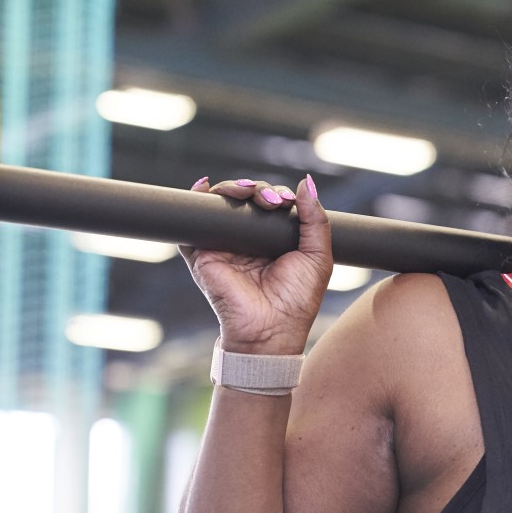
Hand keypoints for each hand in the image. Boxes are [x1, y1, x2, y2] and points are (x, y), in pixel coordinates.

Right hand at [179, 176, 332, 354]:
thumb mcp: (318, 255)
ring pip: (222, 204)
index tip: (286, 201)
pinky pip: (193, 225)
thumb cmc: (298, 299)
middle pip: (246, 199)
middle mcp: (248, 240)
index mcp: (274, 239)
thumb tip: (306, 183)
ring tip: (245, 192)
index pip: (271, 203)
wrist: (272, 329)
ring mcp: (225, 245)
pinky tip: (203, 186)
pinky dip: (195, 200)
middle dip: (257, 189)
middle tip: (270, 201)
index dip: (277, 194)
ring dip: (232, 188)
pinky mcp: (204, 255)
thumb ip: (315, 219)